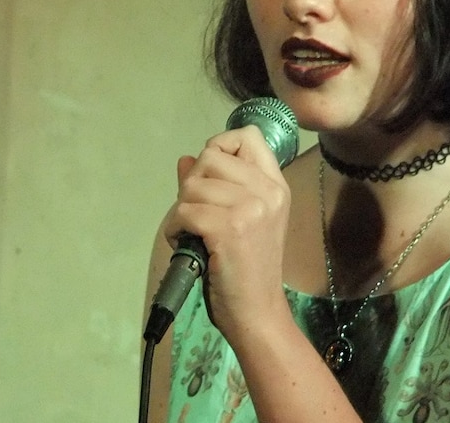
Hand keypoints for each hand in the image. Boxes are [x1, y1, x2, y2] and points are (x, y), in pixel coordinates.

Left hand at [162, 125, 291, 340]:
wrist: (257, 312)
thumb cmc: (247, 268)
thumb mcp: (241, 220)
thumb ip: (214, 186)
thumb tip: (184, 160)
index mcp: (275, 185)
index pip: (247, 137)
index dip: (220, 147)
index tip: (212, 175)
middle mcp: (268, 191)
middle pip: (211, 156)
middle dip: (193, 183)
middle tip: (198, 213)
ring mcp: (251, 208)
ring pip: (192, 185)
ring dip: (181, 210)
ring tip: (192, 233)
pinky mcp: (229, 228)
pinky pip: (184, 211)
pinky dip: (175, 228)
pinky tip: (185, 243)